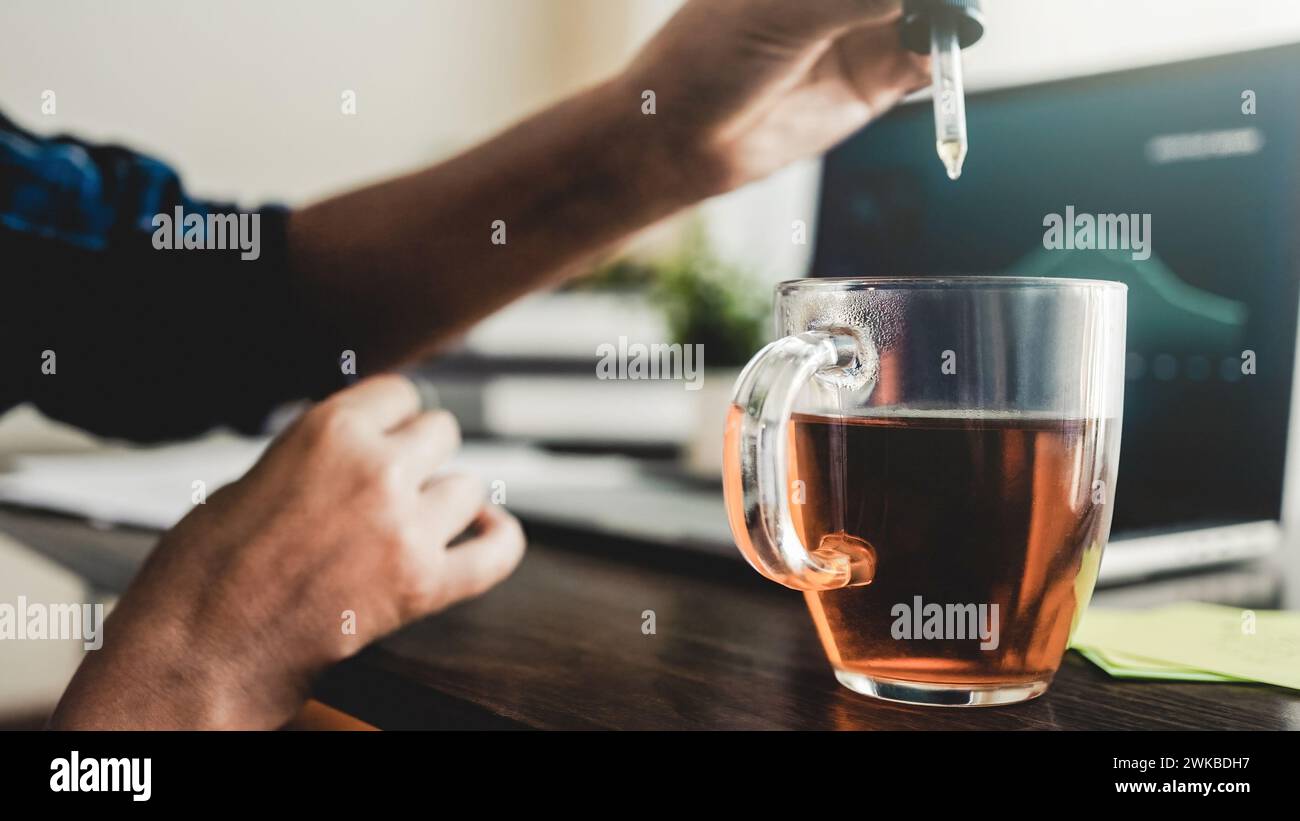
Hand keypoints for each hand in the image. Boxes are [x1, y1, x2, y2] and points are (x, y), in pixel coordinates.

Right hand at [51, 375, 524, 728]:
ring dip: (444, 502)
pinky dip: (497, 542)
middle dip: (419, 457)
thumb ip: (320, 456)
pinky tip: (486, 534)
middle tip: (391, 488)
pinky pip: (497, 551)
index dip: (391, 419)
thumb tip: (363, 450)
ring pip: (468, 487)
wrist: (197, 648)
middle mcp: (376, 468)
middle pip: (441, 433)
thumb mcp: (256, 474)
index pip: (400, 393)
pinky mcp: (421, 585)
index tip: (386, 436)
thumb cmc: (206, 567)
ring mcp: (405, 526)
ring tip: (410, 523)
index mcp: (328, 429)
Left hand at [624, 0, 929, 192]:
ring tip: (943, 21)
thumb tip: (921, 0)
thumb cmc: (709, 59)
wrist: (682, 139)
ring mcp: (862, 32)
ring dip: (945, 15)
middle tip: (942, 4)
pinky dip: (942, 57)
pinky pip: (925, 63)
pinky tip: (934, 53)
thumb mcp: (785, 10)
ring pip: (926, 15)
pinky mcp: (874, 82)